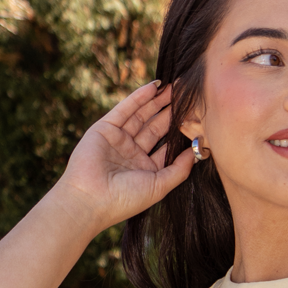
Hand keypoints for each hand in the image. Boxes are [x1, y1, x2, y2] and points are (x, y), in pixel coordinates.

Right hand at [56, 82, 194, 230]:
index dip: (179, 133)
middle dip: (169, 112)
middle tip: (185, 96)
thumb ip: (180, 169)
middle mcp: (132, 154)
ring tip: (174, 88)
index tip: (195, 119)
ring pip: (142, 116)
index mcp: (145, 169)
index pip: (165, 147)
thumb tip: (196, 152)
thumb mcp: (160, 186)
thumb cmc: (126, 199)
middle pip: (155, 128)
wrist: (91, 198)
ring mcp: (118, 140)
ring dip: (157, 102)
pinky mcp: (105, 129)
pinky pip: (125, 110)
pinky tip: (154, 87)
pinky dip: (139, 98)